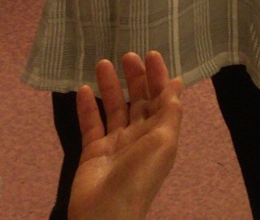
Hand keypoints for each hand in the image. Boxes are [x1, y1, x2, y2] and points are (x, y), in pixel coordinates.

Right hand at [68, 52, 182, 219]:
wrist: (106, 215)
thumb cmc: (139, 176)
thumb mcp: (164, 142)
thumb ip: (170, 111)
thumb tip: (177, 83)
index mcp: (160, 135)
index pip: (162, 99)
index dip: (159, 77)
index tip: (151, 54)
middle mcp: (140, 137)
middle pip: (139, 101)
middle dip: (135, 78)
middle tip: (127, 55)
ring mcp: (115, 144)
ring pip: (114, 108)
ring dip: (110, 86)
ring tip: (102, 63)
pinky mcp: (93, 152)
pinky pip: (91, 124)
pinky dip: (87, 107)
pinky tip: (82, 89)